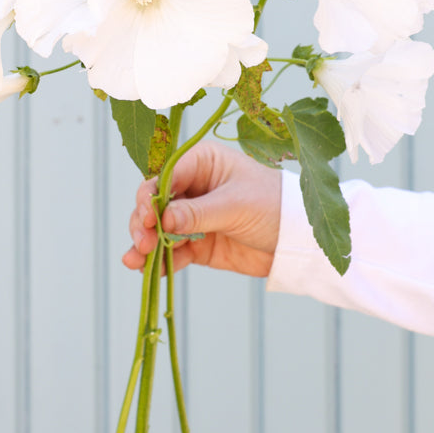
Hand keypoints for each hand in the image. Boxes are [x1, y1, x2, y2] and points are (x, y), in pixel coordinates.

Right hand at [123, 142, 281, 277]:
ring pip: (157, 229)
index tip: (148, 218)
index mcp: (201, 162)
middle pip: (154, 203)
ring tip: (136, 261)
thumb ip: (198, 213)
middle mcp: (192, 187)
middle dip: (143, 222)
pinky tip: (146, 270)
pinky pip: (171, 251)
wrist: (296, 240)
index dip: (150, 197)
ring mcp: (192, 217)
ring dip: (144, 243)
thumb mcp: (236, 205)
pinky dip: (158, 261)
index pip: (164, 176)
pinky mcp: (197, 243)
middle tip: (143, 242)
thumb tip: (162, 222)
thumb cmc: (273, 205)